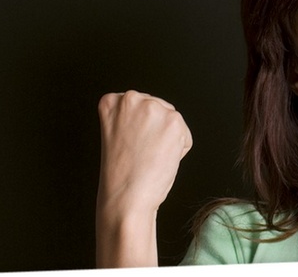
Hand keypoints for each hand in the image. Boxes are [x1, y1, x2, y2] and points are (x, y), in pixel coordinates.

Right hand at [97, 90, 192, 217]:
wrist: (125, 198)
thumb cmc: (120, 175)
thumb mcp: (115, 134)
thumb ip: (129, 117)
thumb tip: (153, 112)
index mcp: (111, 101)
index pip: (138, 105)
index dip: (138, 129)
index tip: (129, 143)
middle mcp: (132, 99)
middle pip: (158, 109)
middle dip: (155, 131)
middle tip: (141, 152)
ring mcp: (154, 108)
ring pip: (172, 122)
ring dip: (167, 140)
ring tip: (149, 157)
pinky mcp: (174, 121)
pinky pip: (185, 136)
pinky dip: (178, 151)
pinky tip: (161, 160)